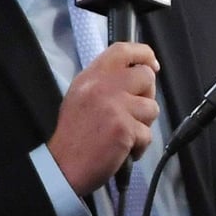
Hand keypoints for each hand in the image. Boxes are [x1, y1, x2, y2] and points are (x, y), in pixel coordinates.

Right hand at [48, 42, 159, 194]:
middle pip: (146, 77)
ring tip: (125, 134)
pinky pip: (148, 134)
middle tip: (135, 111)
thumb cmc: (74, 134)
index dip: (143, 53)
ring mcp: (116, 106)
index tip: (152, 64)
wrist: (63, 166)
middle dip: (147, 95)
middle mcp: (104, 86)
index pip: (122, 50)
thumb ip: (105, 82)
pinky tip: (124, 150)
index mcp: (92, 76)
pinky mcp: (125, 128)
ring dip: (143, 124)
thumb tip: (136, 74)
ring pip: (152, 107)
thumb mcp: (81, 96)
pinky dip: (140, 146)